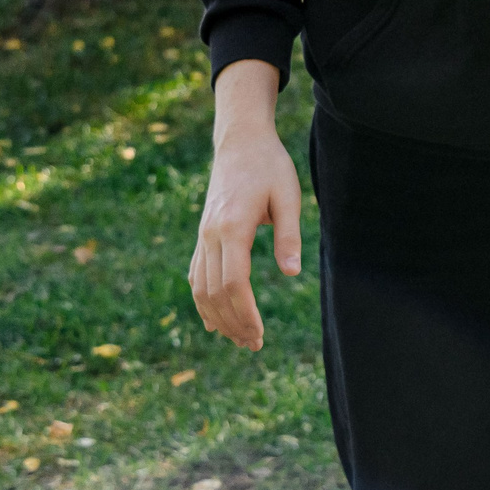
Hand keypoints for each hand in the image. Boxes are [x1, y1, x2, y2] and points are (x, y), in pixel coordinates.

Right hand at [189, 61, 300, 351]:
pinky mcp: (203, 236)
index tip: (259, 334)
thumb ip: (290, 234)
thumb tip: (292, 273)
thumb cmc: (270, 167)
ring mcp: (203, 237)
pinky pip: (197, 276)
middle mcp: (211, 236)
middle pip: (215, 293)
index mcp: (232, 227)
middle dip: (233, 323)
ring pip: (201, 289)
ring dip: (217, 318)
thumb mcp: (289, 196)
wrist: (240, 143)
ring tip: (239, 339)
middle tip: (253, 345)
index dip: (245, 313)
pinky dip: (204, 302)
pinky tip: (214, 321)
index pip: (234, 283)